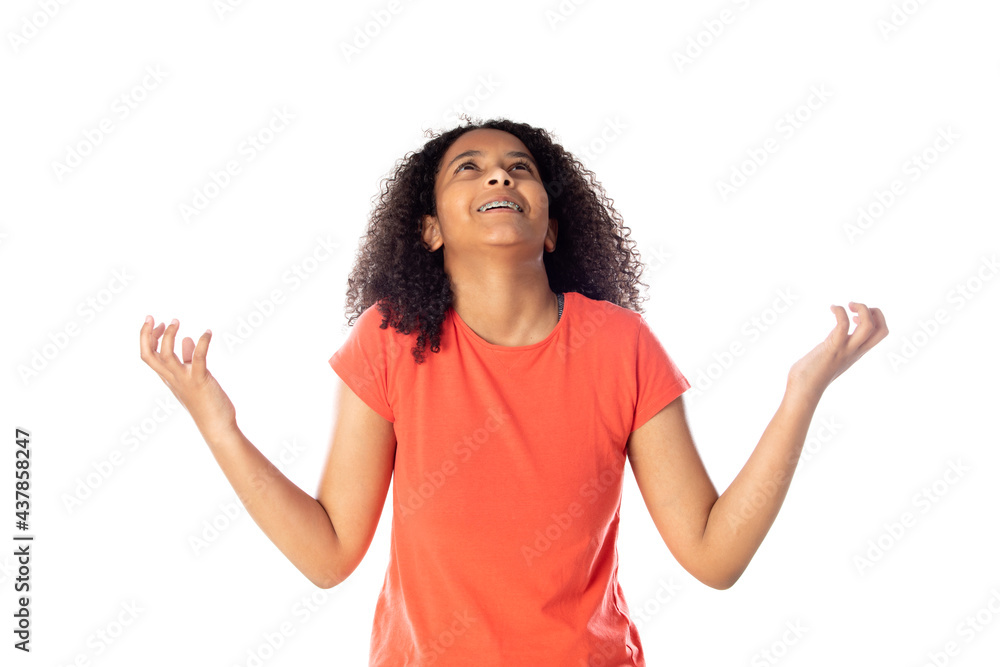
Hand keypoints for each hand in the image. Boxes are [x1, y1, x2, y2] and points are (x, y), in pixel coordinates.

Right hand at [139, 316, 236, 442]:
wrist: (217, 425)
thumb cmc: (206, 402)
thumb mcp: (193, 378)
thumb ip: (188, 358)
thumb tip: (188, 340)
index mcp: (169, 377)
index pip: (149, 356)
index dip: (148, 338)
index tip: (156, 323)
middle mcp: (172, 378)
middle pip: (148, 355)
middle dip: (146, 334)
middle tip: (152, 317)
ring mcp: (184, 380)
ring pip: (166, 355)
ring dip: (169, 336)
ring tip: (176, 321)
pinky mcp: (200, 380)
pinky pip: (197, 358)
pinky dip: (201, 343)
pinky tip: (208, 332)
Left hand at [788, 302, 887, 400]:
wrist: (803, 391)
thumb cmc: (809, 376)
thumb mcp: (829, 358)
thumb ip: (834, 349)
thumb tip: (825, 346)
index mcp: (856, 353)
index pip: (879, 334)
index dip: (875, 319)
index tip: (855, 315)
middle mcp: (854, 351)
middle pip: (882, 331)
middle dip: (876, 313)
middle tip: (855, 307)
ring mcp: (845, 350)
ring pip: (869, 327)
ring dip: (863, 309)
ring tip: (847, 305)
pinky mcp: (832, 348)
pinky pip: (843, 325)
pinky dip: (841, 312)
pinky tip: (832, 308)